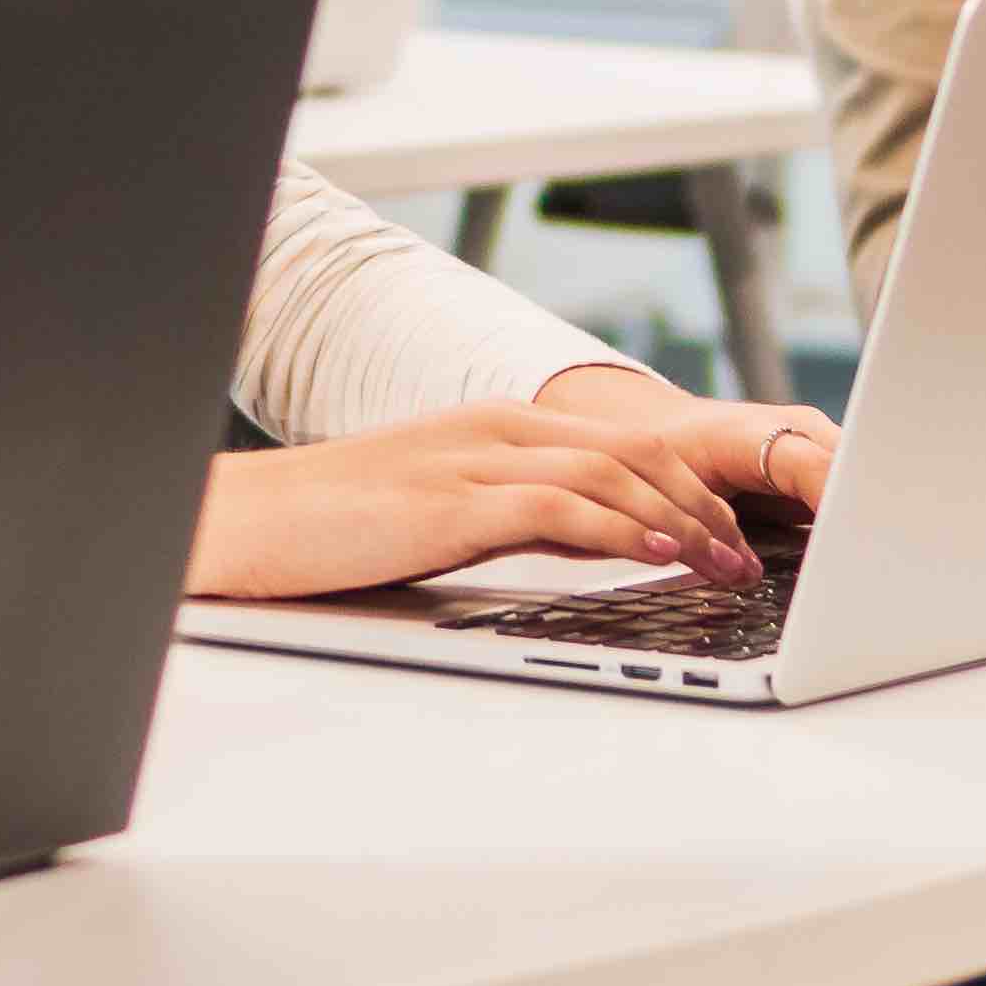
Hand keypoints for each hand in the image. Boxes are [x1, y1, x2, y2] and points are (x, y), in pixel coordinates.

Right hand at [186, 380, 834, 602]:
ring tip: (722, 561)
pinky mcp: (451, 502)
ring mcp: (472, 461)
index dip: (685, 483)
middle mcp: (491, 430)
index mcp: (490, 425)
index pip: (616, 441)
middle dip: (701, 501)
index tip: (726, 531)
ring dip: (679, 518)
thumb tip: (594, 538)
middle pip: (630, 449)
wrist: (240, 524)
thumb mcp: (441, 510)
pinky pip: (558, 508)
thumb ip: (515, 512)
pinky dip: (620, 528)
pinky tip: (657, 553)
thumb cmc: (331, 526)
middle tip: (744, 555)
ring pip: (608, 472)